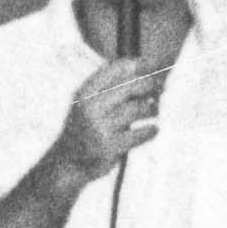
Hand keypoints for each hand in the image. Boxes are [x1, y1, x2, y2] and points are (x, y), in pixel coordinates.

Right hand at [56, 60, 172, 185]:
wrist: (68, 163)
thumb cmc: (84, 128)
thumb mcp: (87, 102)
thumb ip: (109, 85)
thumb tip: (143, 66)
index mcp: (85, 93)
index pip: (115, 69)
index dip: (136, 64)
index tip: (149, 66)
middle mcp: (91, 108)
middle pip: (129, 87)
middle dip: (147, 85)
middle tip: (158, 88)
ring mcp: (100, 128)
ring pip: (136, 109)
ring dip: (151, 109)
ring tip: (155, 110)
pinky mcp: (109, 148)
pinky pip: (138, 134)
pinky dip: (150, 131)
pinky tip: (154, 129)